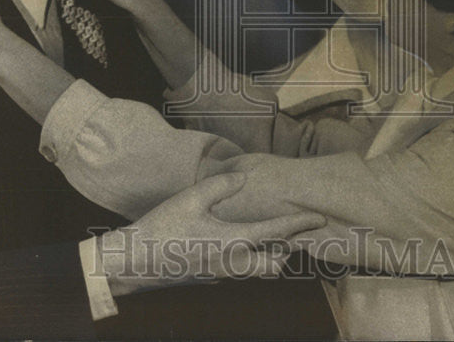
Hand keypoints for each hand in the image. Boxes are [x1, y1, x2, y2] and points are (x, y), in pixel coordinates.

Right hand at [97, 172, 325, 295]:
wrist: (135, 261)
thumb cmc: (161, 227)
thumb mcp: (191, 198)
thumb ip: (221, 185)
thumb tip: (244, 177)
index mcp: (232, 242)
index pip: (276, 234)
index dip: (299, 224)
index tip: (319, 218)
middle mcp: (232, 263)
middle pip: (275, 263)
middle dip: (290, 248)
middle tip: (300, 230)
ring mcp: (221, 274)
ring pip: (259, 269)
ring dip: (271, 255)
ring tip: (277, 235)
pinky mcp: (210, 276)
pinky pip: (241, 270)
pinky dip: (252, 258)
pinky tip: (244, 242)